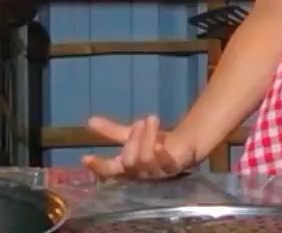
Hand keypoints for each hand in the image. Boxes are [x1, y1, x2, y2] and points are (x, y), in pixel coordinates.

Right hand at [82, 115, 197, 180]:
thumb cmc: (153, 142)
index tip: (85, 157)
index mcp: (126, 167)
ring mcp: (156, 173)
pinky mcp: (173, 168)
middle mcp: (139, 173)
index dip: (97, 166)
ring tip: (151, 120)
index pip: (108, 171)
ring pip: (145, 160)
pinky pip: (164, 164)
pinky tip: (159, 142)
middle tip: (139, 122)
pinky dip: (160, 153)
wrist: (183, 145)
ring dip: (147, 138)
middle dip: (133, 140)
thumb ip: (111, 131)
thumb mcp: (131, 134)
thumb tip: (90, 120)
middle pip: (129, 162)